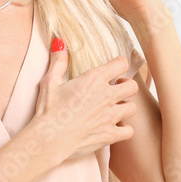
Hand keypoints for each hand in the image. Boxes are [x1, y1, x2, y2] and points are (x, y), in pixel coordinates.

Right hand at [28, 37, 137, 161]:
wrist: (47, 139)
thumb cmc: (48, 110)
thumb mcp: (50, 81)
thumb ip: (59, 61)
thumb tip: (60, 42)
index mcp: (94, 79)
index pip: (121, 63)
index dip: (119, 64)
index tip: (114, 69)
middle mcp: (106, 96)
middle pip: (132, 86)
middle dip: (126, 86)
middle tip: (116, 89)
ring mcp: (110, 117)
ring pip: (133, 108)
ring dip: (125, 107)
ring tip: (115, 109)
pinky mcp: (110, 135)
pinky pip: (129, 131)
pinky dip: (124, 129)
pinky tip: (114, 127)